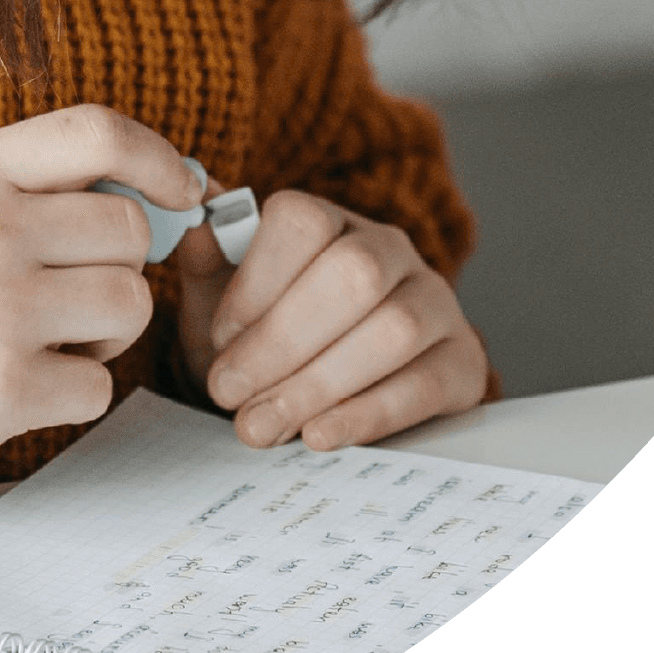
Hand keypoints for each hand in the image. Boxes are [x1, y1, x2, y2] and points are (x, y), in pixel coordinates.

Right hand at [0, 106, 202, 458]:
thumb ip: (32, 179)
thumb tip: (159, 189)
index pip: (94, 133)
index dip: (157, 157)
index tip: (181, 189)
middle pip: (128, 229)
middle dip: (116, 263)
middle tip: (68, 286)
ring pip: (129, 305)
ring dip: (104, 330)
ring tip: (46, 334)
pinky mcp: (1, 389)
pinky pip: (99, 384)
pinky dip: (74, 390)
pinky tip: (23, 378)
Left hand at [171, 190, 486, 449]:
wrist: (330, 394)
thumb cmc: (270, 340)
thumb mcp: (225, 301)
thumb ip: (207, 260)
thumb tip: (191, 216)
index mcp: (331, 221)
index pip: (303, 221)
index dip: (256, 281)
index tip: (219, 338)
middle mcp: (391, 250)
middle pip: (353, 275)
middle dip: (282, 341)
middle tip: (229, 394)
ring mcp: (436, 302)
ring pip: (394, 329)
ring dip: (318, 384)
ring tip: (261, 426)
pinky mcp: (461, 363)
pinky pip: (426, 384)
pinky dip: (367, 414)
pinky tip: (320, 435)